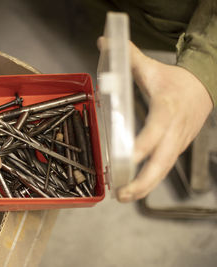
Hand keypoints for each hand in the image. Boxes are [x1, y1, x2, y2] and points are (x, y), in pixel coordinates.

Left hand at [113, 40, 212, 201]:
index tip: (126, 159)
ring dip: (144, 186)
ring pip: (163, 169)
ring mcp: (177, 142)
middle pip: (161, 161)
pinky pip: (163, 167)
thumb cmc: (176, 81)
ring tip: (124, 197)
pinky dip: (150, 180)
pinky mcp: (176, 149)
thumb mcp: (152, 68)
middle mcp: (174, 130)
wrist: (204, 89)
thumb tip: (104, 43)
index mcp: (167, 109)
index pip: (154, 132)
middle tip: (122, 194)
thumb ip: (127, 57)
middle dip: (142, 181)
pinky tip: (135, 188)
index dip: (141, 147)